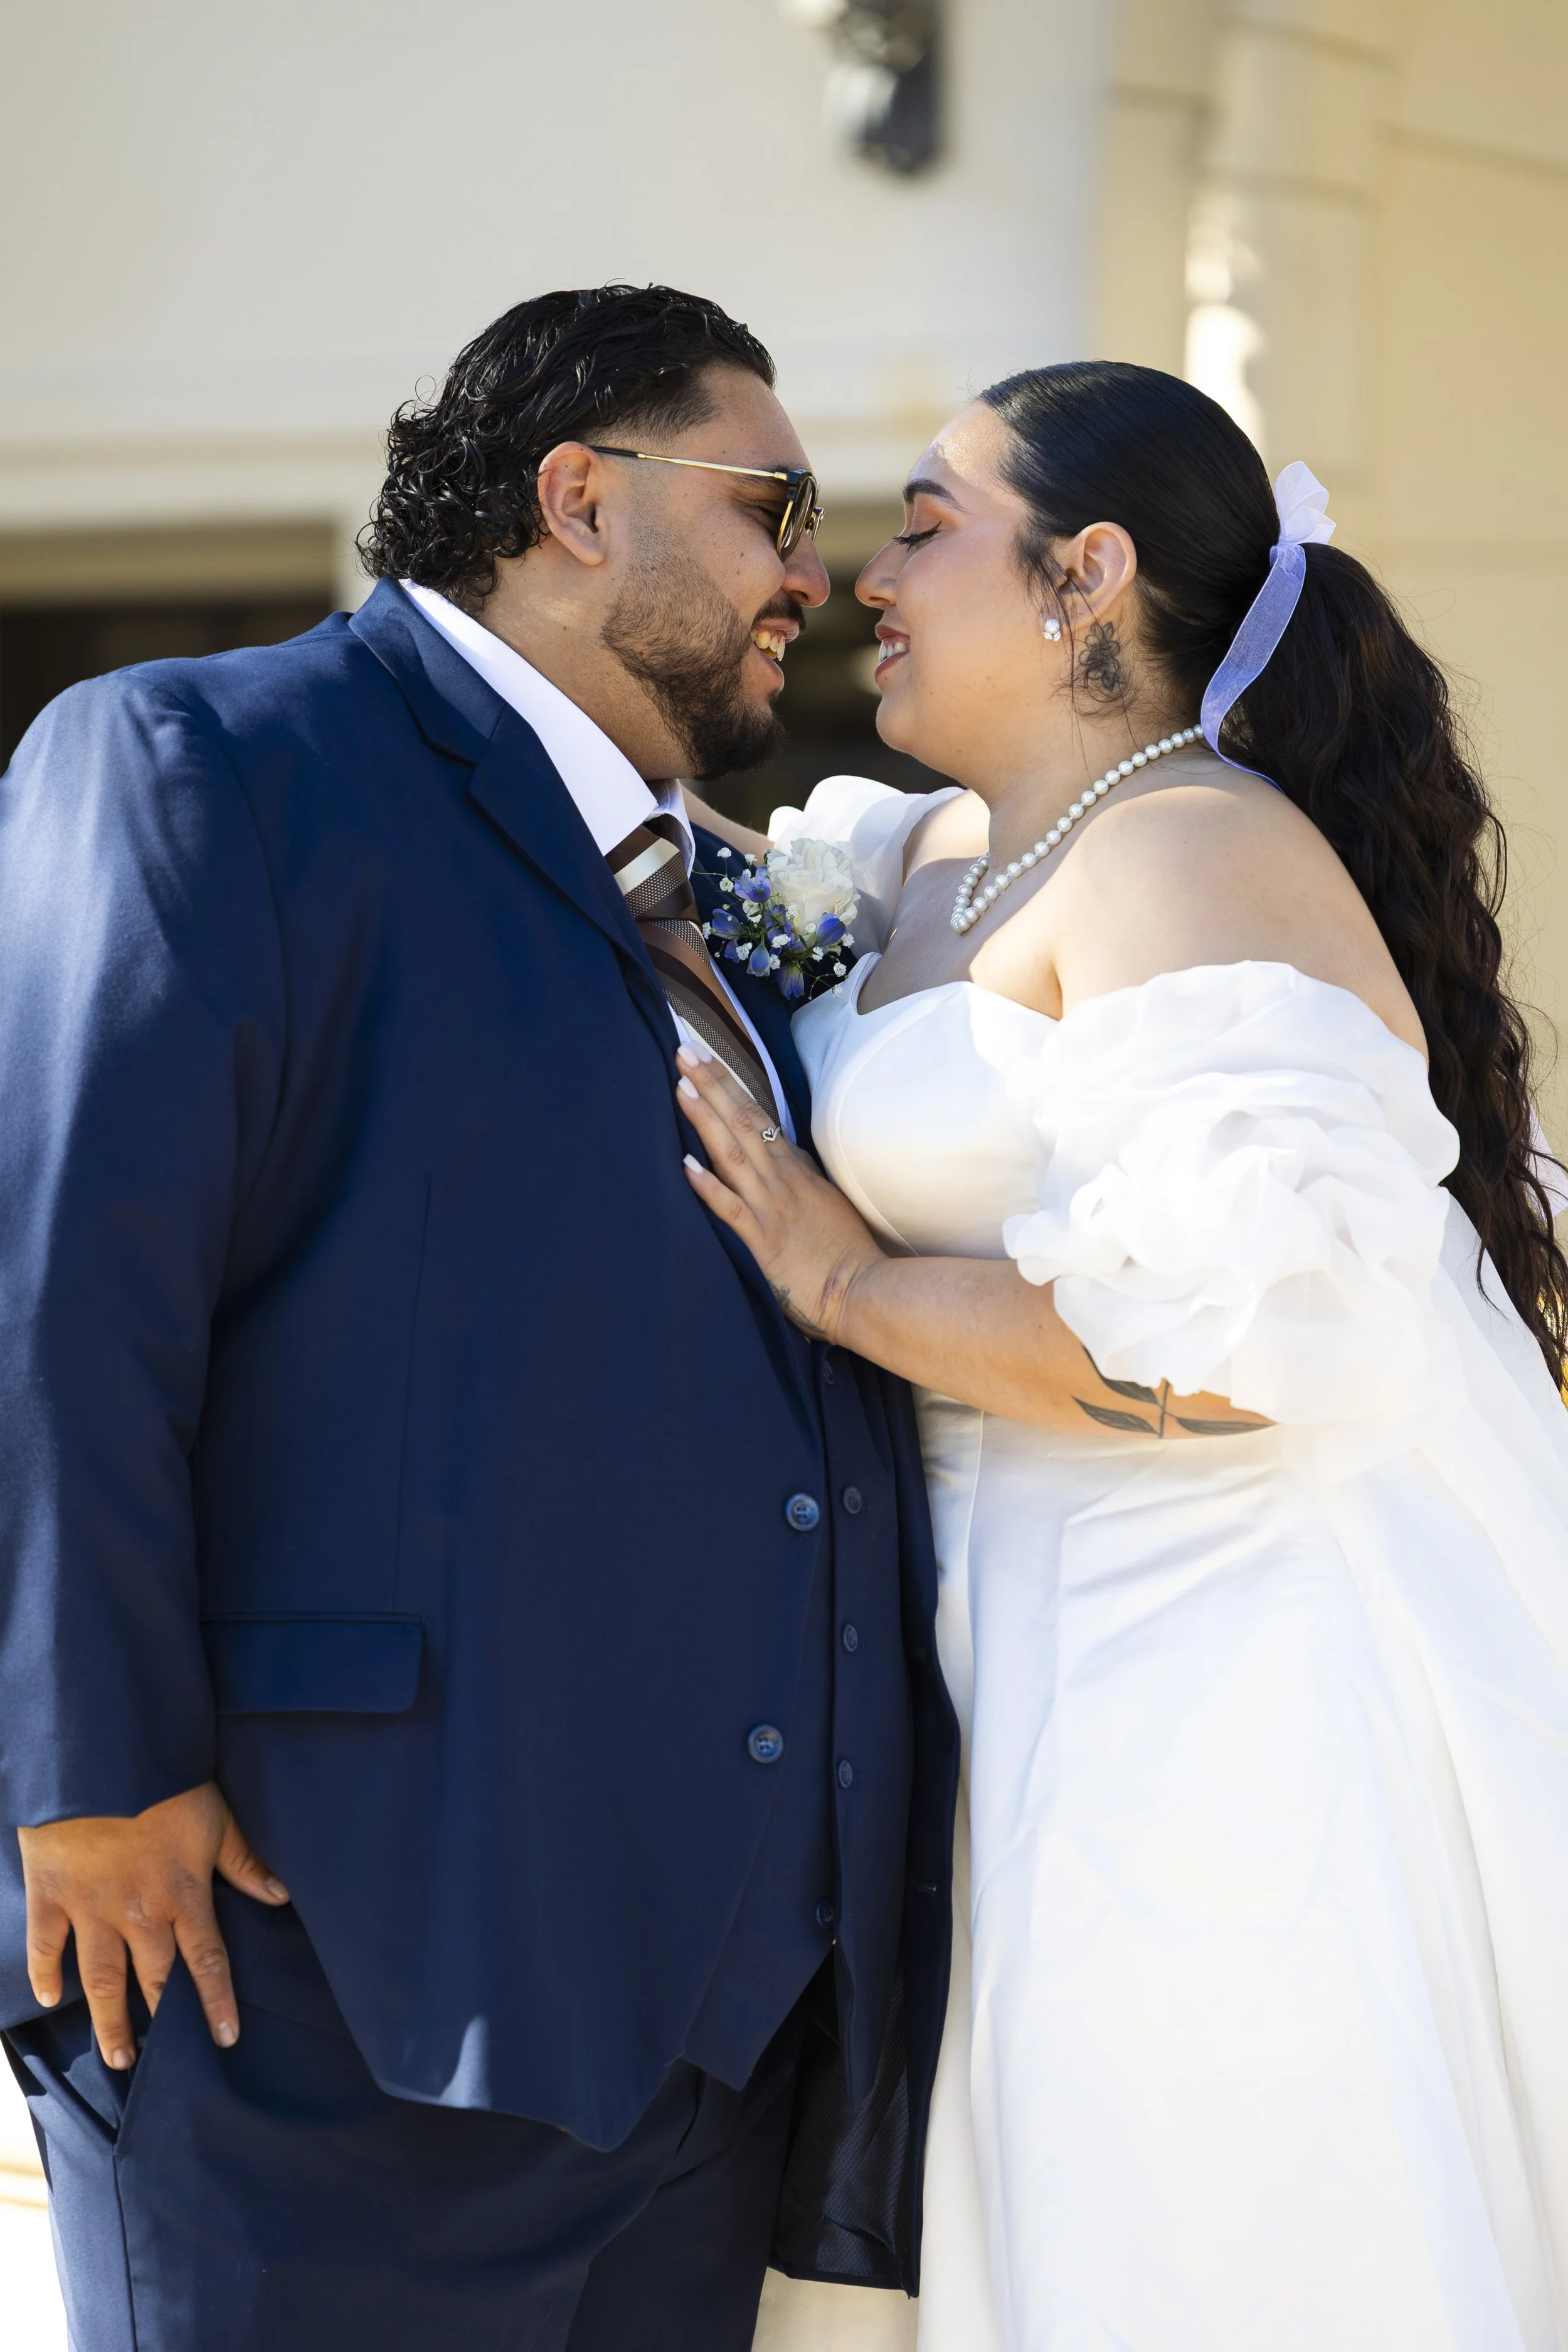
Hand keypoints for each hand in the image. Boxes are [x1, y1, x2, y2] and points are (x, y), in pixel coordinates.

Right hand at [19, 1781, 288, 2067]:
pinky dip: (44, 1973)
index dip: (215, 2003)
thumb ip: (243, 1860)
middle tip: (153, 2064)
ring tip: (116, 2057)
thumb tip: (279, 1894)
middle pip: (151, 1980)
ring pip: (99, 1978)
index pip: (206, 1961)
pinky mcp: (50, 1893)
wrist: (102, 1756)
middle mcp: (137, 1911)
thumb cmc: (165, 1780)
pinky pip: (44, 1944)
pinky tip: (50, 1999)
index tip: (225, 2038)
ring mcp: (90, 1907)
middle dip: (157, 2023)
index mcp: (181, 1894)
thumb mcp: (215, 1816)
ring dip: (107, 2020)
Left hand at [677, 1046, 884, 1341]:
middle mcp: (782, 1180)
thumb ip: (806, 1178)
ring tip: (681, 1086)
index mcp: (797, 1171)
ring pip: (733, 1153)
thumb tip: (791, 1157)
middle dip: (712, 1085)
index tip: (706, 1058)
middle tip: (684, 1051)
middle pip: (742, 1122)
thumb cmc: (848, 1253)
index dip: (730, 1086)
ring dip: (706, 1118)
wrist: (865, 1289)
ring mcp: (772, 1206)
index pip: (758, 1117)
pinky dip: (708, 1185)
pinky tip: (685, 1163)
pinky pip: (731, 1207)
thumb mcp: (829, 1202)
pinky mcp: (764, 1239)